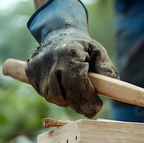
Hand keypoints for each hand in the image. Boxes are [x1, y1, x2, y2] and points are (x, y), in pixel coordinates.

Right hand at [25, 0, 118, 117]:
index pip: (76, 82)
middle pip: (63, 93)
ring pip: (52, 97)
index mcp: (69, 52)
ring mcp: (38, 66)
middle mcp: (50, 59)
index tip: (98, 108)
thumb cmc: (83, 47)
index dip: (87, 98)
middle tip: (91, 108)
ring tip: (76, 94)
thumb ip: (107, 70)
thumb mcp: (99, 52)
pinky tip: (64, 88)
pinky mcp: (30, 72)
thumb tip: (114, 87)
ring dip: (67, 101)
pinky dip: (56, 96)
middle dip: (79, 104)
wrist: (59, 34)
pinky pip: (44, 93)